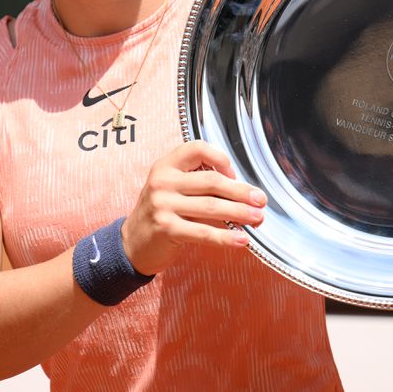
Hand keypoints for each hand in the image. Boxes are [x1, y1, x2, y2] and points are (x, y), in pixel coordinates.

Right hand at [121, 140, 266, 276]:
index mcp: (166, 165)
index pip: (197, 149)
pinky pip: (203, 232)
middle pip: (211, 181)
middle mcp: (163, 182)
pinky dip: (226, 237)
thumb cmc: (160, 212)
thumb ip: (197, 181)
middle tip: (260, 199)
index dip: (220, 159)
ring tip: (258, 218)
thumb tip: (242, 189)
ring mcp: (163, 205)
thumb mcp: (171, 187)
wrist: (132, 243)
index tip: (235, 174)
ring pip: (211, 207)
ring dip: (239, 213)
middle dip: (241, 191)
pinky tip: (242, 240)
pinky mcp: (167, 229)